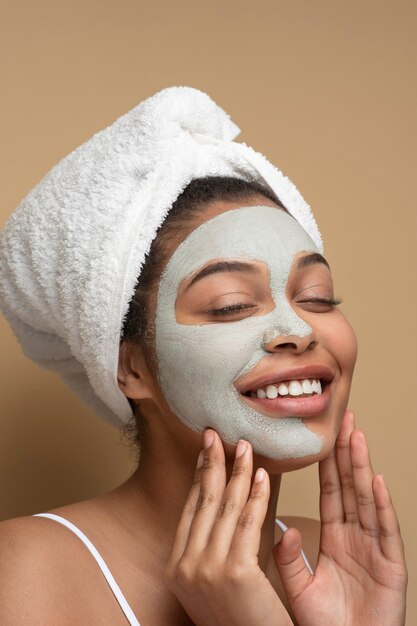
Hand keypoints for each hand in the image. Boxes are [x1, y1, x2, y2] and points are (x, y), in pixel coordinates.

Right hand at [165, 429, 292, 625]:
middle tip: (218, 435)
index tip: (207, 451)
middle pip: (203, 501)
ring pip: (226, 507)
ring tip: (246, 448)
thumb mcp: (213, 582)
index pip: (191, 509)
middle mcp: (185, 566)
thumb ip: (210, 546)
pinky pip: (249, 522)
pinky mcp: (235, 572)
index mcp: (176, 567)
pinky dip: (256, 496)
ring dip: (237, 472)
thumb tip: (219, 504)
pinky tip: (262, 476)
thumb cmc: (240, 619)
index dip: (200, 476)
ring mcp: (207, 569)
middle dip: (213, 463)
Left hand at [274, 410, 407, 625]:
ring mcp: (375, 549)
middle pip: (350, 487)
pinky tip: (377, 481)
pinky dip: (382, 505)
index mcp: (335, 538)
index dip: (328, 463)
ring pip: (367, 500)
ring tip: (357, 437)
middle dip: (347, 453)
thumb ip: (288, 558)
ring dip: (362, 468)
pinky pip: (385, 531)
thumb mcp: (300, 588)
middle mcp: (357, 537)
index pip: (330, 492)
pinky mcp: (391, 566)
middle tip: (344, 419)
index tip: (326, 435)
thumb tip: (280, 525)